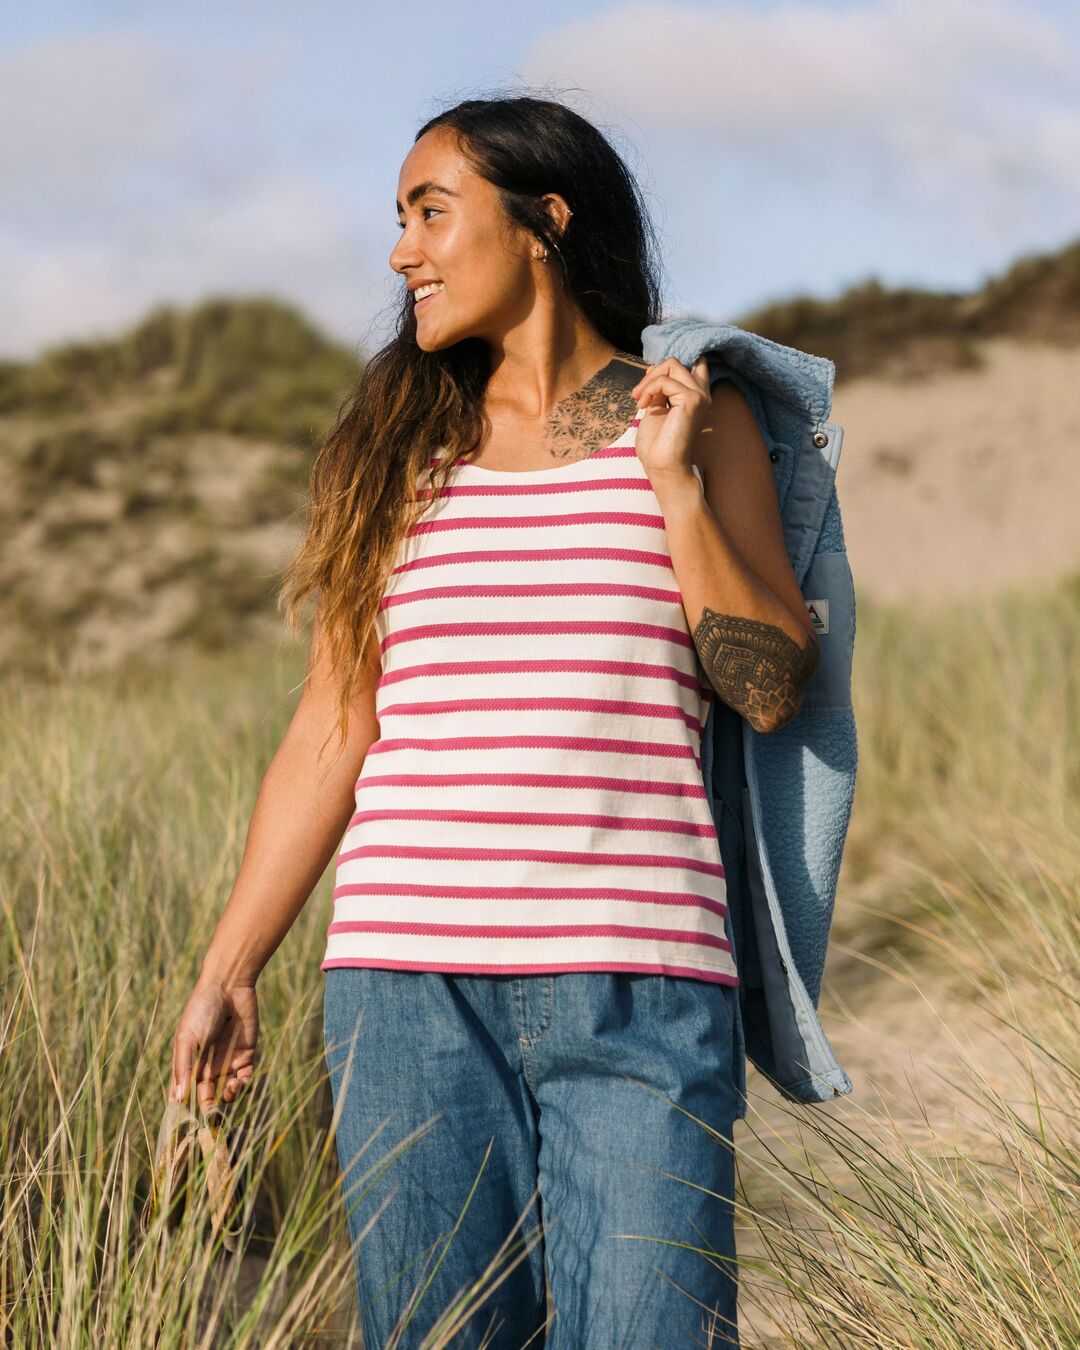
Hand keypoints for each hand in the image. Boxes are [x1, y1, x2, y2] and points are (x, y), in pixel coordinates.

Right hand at [171, 976, 258, 1107]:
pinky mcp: (246, 1056)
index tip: (187, 1125)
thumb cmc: (201, 1010)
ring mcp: (227, 1062)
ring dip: (228, 1098)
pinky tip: (238, 1083)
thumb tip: (177, 1099)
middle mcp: (207, 1067)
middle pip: (207, 1097)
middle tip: (212, 1119)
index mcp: (188, 1064)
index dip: (185, 1109)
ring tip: (227, 1093)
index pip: (185, 1093)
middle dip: (209, 1110)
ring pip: (227, 1092)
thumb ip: (183, 1067)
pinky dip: (243, 1086)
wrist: (228, 986)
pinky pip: (245, 1078)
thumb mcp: (187, 1038)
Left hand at [630, 355, 711, 478]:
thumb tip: (653, 369)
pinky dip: (649, 389)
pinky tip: (642, 405)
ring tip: (639, 399)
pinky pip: (664, 380)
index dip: (668, 366)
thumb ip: (659, 390)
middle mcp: (701, 394)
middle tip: (638, 394)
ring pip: (671, 365)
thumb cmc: (657, 445)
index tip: (649, 380)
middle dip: (651, 373)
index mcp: (695, 396)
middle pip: (675, 362)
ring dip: (648, 380)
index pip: (693, 364)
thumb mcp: (655, 409)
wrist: (662, 466)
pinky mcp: (691, 400)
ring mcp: (699, 396)